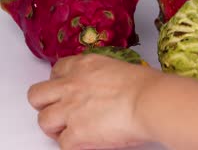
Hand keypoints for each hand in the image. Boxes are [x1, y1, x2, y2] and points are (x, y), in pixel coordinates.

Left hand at [27, 54, 158, 148]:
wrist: (151, 102)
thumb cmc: (148, 86)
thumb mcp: (121, 69)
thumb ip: (103, 76)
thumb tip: (104, 89)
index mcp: (85, 65)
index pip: (57, 70)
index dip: (59, 82)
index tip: (66, 90)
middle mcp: (71, 85)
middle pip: (37, 95)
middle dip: (45, 104)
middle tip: (60, 111)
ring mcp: (69, 110)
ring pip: (44, 120)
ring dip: (57, 127)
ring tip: (73, 130)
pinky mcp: (74, 134)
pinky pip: (63, 144)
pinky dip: (74, 145)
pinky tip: (88, 142)